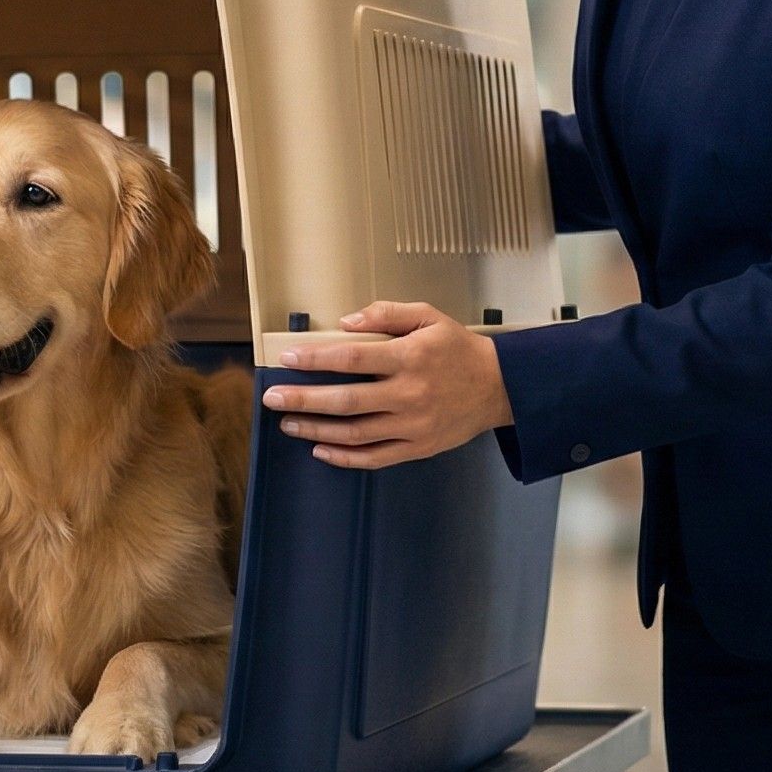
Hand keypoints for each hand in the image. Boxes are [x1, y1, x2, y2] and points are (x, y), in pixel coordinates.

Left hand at [262, 301, 516, 468]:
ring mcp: (412, 426)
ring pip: (355, 434)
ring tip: (288, 422)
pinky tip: (320, 449)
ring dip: (316, 429)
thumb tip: (345, 323)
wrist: (499, 387)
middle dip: (304, 400)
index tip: (287, 359)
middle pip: (346, 401)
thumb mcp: (427, 316)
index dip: (316, 359)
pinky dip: (344, 457)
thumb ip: (386, 314)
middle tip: (272, 398)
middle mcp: (408, 394)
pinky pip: (375, 458)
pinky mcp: (418, 448)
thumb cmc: (457, 348)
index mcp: (409, 358)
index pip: (352, 359)